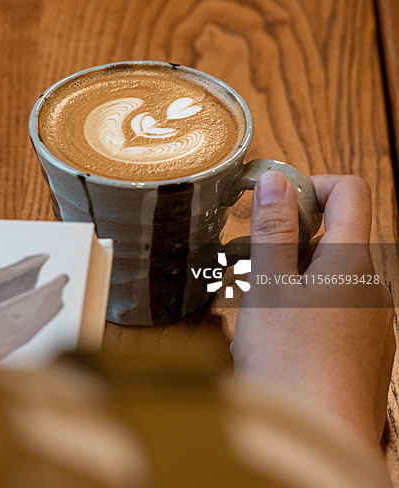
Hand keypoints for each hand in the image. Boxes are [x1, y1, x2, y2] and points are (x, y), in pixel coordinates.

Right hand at [231, 172, 394, 451]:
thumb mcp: (269, 285)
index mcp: (353, 260)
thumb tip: (276, 179)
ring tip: (257, 300)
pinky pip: (337, 310)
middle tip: (250, 256)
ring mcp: (373, 322)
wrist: (316, 443)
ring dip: (294, 272)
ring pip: (333, 274)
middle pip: (338, 233)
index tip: (274, 203)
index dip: (311, 183)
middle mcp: (372, 286)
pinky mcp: (366, 353)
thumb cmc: (290, 362)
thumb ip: (273, 229)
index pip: (350, 189)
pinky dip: (307, 305)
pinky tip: (278, 336)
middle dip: (291, 235)